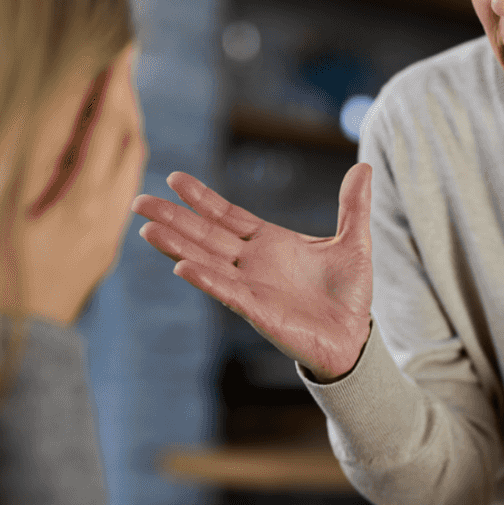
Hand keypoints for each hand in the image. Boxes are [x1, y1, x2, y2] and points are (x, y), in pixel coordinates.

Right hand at [0, 43, 147, 326]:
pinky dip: (119, 155)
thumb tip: (44, 105)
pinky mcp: (103, 248)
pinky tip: (104, 145)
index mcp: (81, 205)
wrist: (10, 347)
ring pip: (132, 168)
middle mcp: (106, 218)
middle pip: (129, 142)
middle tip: (120, 59)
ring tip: (114, 91)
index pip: (106, 128)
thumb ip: (24, 157)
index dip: (113, 83)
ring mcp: (108, 236)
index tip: (118, 48)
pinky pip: (123, 190)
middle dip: (125, 97)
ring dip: (126, 125)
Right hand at [131, 163, 373, 381]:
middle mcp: (252, 263)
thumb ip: (353, 206)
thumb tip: (365, 166)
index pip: (227, 216)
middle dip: (173, 218)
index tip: (175, 179)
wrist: (354, 337)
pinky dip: (206, 279)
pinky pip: (227, 292)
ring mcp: (252, 286)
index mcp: (269, 242)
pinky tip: (182, 267)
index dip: (202, 198)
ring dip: (177, 246)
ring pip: (207, 261)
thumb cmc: (349, 294)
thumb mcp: (355, 242)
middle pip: (205, 235)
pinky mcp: (258, 310)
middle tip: (138, 201)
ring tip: (147, 229)